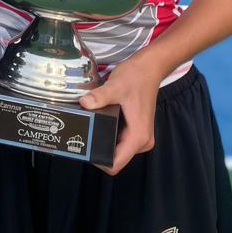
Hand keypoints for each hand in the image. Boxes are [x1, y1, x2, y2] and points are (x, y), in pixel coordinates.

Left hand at [79, 57, 167, 174]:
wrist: (149, 68)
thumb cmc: (136, 77)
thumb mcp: (116, 86)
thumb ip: (99, 97)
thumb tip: (84, 103)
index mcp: (138, 137)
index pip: (116, 164)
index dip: (99, 161)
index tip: (84, 148)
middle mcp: (141, 142)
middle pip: (115, 158)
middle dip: (98, 150)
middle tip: (81, 136)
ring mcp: (139, 137)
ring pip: (116, 150)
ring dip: (103, 142)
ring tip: (89, 128)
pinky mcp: (136, 131)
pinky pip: (119, 141)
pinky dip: (108, 135)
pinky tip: (99, 123)